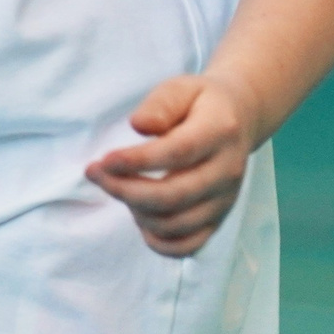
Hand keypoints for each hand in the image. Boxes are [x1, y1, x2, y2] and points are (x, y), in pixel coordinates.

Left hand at [86, 73, 261, 256]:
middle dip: (125, 189)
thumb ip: (160, 104)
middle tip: (94, 173)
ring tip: (117, 187)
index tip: (104, 160)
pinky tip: (138, 216)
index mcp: (218, 132)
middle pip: (174, 195)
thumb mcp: (180, 88)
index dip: (138, 161)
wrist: (239, 119)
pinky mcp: (218, 218)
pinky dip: (158, 240)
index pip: (178, 153)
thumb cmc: (199, 101)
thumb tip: (139, 126)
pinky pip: (189, 245)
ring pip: (177, 224)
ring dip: (136, 212)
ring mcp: (225, 199)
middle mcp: (227, 171)